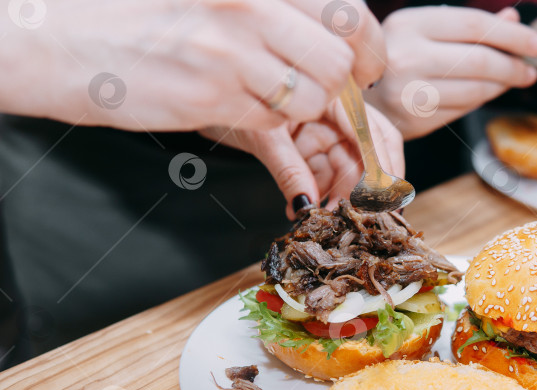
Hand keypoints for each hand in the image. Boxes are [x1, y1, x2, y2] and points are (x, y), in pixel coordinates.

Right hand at [1, 0, 385, 131]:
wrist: (62, 37)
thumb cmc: (139, 12)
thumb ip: (271, 6)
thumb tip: (336, 29)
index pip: (346, 8)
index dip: (366, 43)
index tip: (365, 62)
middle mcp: (249, 4)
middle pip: (340, 56)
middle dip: (343, 82)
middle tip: (325, 90)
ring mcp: (231, 51)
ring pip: (314, 95)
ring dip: (305, 106)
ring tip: (272, 98)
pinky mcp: (211, 97)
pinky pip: (274, 122)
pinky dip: (269, 124)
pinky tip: (239, 106)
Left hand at [202, 100, 403, 218]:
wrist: (204, 100)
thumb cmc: (232, 104)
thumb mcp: (263, 137)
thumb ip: (289, 169)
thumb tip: (308, 205)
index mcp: (334, 95)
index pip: (374, 133)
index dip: (386, 167)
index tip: (387, 200)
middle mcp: (335, 114)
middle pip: (366, 157)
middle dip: (360, 192)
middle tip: (351, 221)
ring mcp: (322, 133)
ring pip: (345, 173)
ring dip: (335, 201)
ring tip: (317, 221)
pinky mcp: (308, 150)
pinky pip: (322, 178)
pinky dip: (315, 197)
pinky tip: (299, 212)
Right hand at [364, 6, 536, 139]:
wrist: (356, 98)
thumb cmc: (396, 59)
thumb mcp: (424, 31)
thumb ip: (468, 27)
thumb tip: (512, 21)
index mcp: (409, 25)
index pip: (473, 25)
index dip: (511, 36)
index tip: (536, 44)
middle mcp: (406, 57)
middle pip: (479, 60)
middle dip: (513, 66)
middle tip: (530, 70)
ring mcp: (409, 92)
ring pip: (475, 90)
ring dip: (501, 87)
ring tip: (514, 80)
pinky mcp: (414, 121)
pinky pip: (462, 111)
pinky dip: (480, 102)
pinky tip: (486, 94)